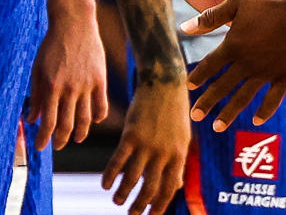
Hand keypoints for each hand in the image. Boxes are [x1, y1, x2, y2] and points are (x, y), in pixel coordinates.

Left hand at [25, 0, 107, 149]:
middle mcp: (69, 89)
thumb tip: (32, 119)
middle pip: (67, 125)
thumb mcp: (37, 68)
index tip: (40, 146)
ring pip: (86, 120)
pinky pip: (101, 107)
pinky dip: (97, 118)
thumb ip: (35, 95)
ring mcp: (87, 86)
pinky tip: (92, 121)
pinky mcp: (101, 81)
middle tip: (56, 145)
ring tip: (75, 138)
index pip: (48, 121)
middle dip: (60, 139)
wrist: (74, 24)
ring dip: (80, 133)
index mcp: (51, 86)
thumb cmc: (51, 46)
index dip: (44, 138)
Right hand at [102, 81, 187, 214]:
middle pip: (151, 187)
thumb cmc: (174, 111)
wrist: (164, 84)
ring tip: (116, 202)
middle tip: (131, 214)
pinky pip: (118, 160)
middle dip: (140, 205)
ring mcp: (147, 145)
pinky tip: (104, 184)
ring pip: (133, 177)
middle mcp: (164, 154)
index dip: (159, 206)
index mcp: (179, 156)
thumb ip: (177, 162)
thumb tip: (176, 185)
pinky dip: (111, 175)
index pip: (169, 189)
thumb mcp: (182, 138)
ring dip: (124, 193)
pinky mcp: (131, 135)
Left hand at [183, 0, 285, 128]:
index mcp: (233, 45)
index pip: (209, 65)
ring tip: (217, 127)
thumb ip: (211, 17)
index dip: (198, 77)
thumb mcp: (236, 1)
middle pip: (222, 86)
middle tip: (194, 116)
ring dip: (229, 113)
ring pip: (244, 97)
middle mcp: (248, 62)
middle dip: (207, 103)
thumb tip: (184, 28)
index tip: (189, 88)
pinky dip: (264, 110)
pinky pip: (274, 98)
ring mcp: (268, 71)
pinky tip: (256, 120)